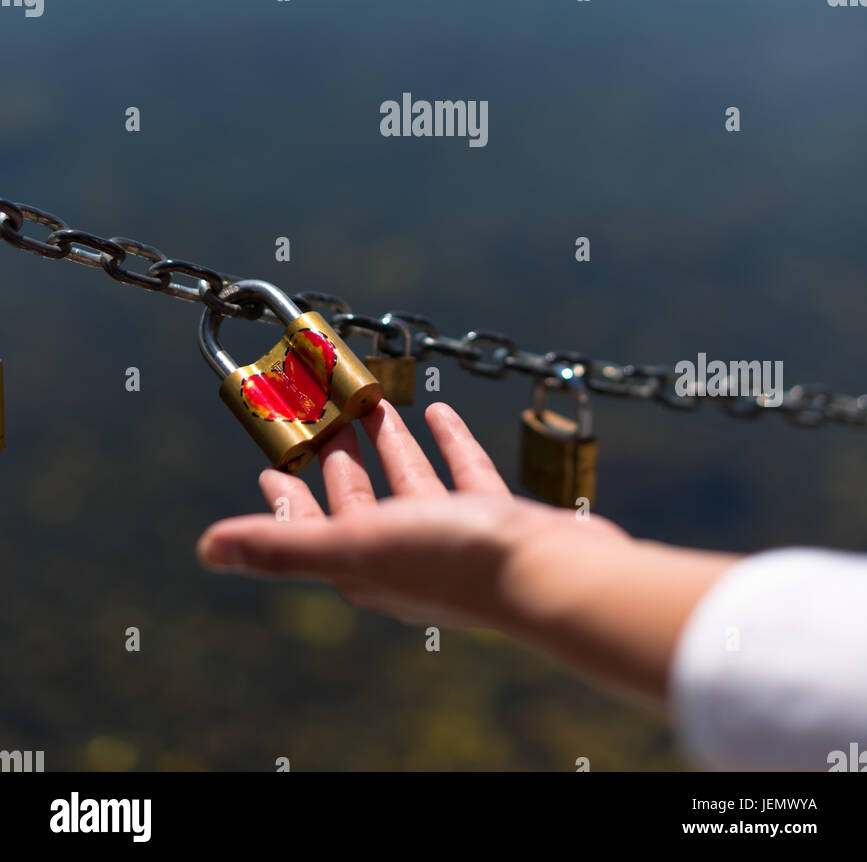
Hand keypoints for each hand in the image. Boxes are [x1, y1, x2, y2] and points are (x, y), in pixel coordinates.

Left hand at [197, 400, 625, 631]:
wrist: (550, 575)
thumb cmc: (452, 561)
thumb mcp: (357, 545)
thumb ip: (283, 546)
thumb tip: (206, 548)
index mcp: (364, 566)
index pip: (310, 530)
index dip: (286, 499)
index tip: (271, 463)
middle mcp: (404, 555)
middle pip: (359, 500)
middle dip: (339, 459)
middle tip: (324, 415)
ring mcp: (451, 538)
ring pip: (410, 482)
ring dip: (390, 443)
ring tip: (375, 403)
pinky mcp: (493, 519)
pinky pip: (463, 473)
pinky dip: (447, 442)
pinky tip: (438, 412)